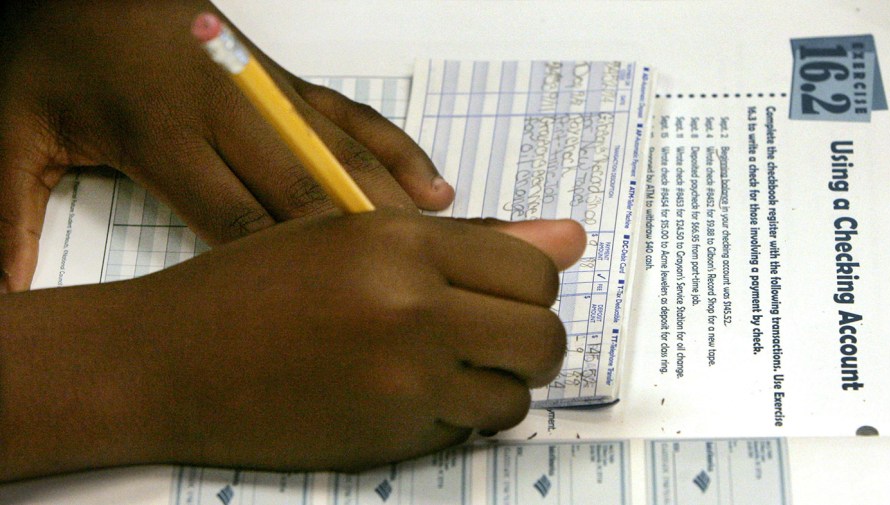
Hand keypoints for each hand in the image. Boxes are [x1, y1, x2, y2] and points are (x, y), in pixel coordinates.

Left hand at [0, 0, 452, 292]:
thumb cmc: (53, 48)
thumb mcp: (8, 129)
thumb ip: (4, 216)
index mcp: (161, 132)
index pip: (235, 219)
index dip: (284, 275)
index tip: (327, 321)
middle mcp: (228, 112)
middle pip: (305, 194)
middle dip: (359, 254)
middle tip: (409, 304)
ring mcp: (266, 92)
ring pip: (342, 156)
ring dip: (391, 209)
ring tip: (440, 259)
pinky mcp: (286, 79)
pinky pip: (354, 115)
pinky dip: (398, 152)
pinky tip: (436, 189)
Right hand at [0, 211, 584, 478]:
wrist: (169, 361)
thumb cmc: (254, 286)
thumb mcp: (356, 237)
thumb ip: (472, 241)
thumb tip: (574, 239)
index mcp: (402, 242)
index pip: (534, 270)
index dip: (529, 284)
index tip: (501, 291)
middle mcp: (413, 310)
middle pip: (544, 336)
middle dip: (528, 338)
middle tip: (486, 333)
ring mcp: (404, 383)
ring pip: (517, 395)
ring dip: (497, 383)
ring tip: (446, 366)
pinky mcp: (389, 441)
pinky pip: (468, 431)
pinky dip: (458, 416)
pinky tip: (411, 396)